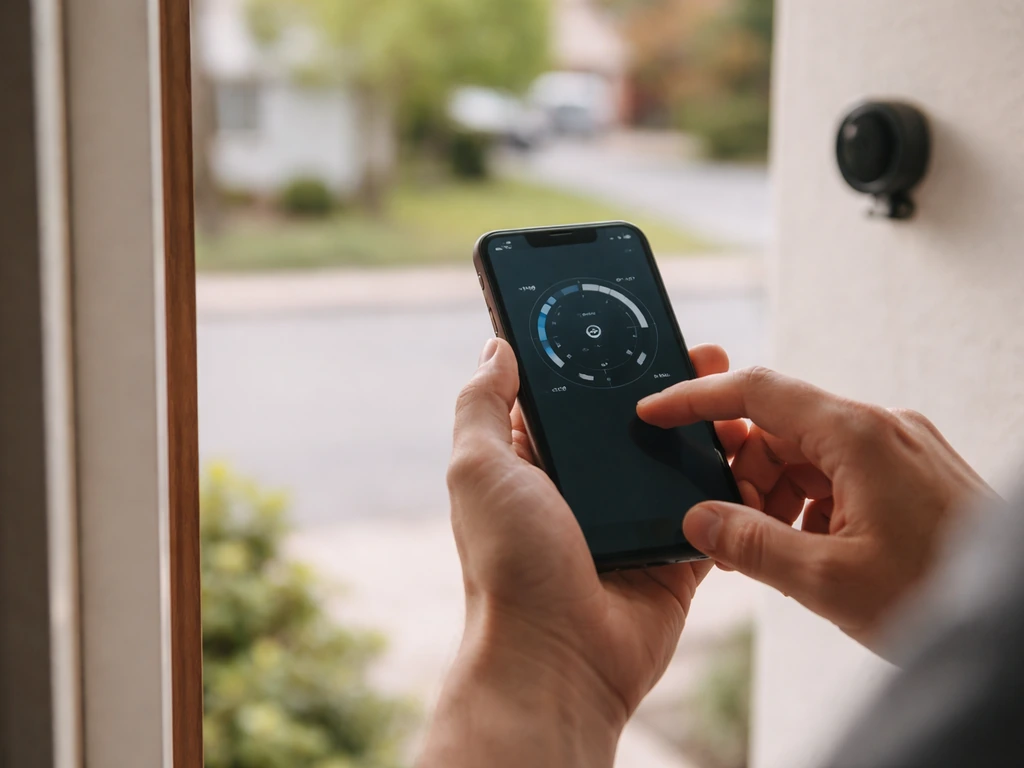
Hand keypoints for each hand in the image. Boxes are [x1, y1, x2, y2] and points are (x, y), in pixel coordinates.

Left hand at [419, 338, 738, 767]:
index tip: (629, 325)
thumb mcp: (478, 468)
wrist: (559, 657)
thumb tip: (497, 348)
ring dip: (706, 428)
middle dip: (665, 385)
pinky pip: (709, 509)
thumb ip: (483, 404)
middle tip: (700, 351)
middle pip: (631, 423)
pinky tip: (752, 447)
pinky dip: (730, 484)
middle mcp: (581, 490)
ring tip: (735, 393)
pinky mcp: (672, 554)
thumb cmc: (509, 564)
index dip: (596, 361)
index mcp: (533, 465)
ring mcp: (630, 522)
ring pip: (676, 460)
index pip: (568, 398)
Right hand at [638, 366, 994, 651]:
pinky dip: (809, 507)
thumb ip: (750, 545)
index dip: (696, 399)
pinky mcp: (910, 473)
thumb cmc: (941, 594)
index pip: (756, 392)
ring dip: (776, 499)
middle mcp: (879, 428)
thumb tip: (698, 520)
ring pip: (806, 457)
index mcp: (857, 435)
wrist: (1022, 620)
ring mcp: (898, 449)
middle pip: (779, 431)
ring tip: (775, 557)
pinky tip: (809, 554)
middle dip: (743, 476)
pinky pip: (838, 475)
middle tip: (726, 531)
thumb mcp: (828, 579)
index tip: (653, 414)